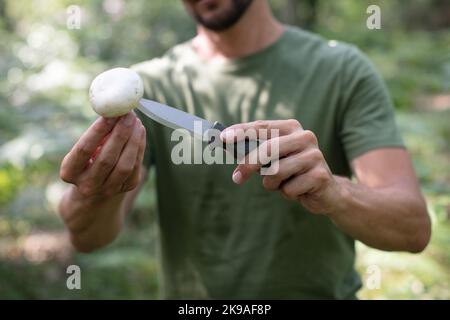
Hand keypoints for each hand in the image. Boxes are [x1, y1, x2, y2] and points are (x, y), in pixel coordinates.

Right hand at [60, 112, 145, 198]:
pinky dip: (139, 147)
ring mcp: (108, 190)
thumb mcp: (86, 148)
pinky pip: (136, 166)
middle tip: (128, 114)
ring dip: (133, 140)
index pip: (84, 149)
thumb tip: (114, 112)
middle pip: (106, 159)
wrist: (96, 189)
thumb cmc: (88, 159)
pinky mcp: (126, 188)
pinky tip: (140, 132)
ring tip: (136, 122)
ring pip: (125, 165)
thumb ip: (97, 134)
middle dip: (120, 134)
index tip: (109, 113)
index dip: (98, 131)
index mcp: (69, 172)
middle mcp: (87, 185)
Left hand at [220, 119, 342, 213]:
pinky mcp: (320, 176)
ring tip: (282, 184)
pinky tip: (299, 190)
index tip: (223, 138)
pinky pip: (289, 189)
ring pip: (276, 172)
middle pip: (268, 148)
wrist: (326, 192)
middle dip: (249, 164)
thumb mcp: (272, 159)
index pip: (262, 127)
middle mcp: (305, 137)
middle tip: (237, 178)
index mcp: (291, 127)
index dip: (241, 131)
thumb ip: (254, 151)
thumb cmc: (292, 172)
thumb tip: (226, 145)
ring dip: (272, 184)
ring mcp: (314, 155)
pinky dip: (287, 194)